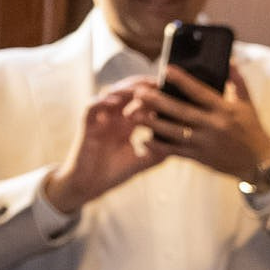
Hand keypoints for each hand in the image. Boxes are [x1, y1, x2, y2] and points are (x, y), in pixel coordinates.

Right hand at [45, 75, 163, 212]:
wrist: (89, 186)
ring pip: (111, 94)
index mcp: (127, 123)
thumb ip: (160, 150)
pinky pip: (91, 107)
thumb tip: (183, 141)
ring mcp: (100, 119)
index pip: (142, 101)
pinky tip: (114, 102)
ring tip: (140, 90)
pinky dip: (102, 101)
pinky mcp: (86, 125)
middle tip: (157, 83)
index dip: (154, 94)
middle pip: (127, 91)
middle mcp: (114, 117)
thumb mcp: (143, 161)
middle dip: (142, 85)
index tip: (171, 90)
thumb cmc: (115, 172)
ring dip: (124, 90)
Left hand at [127, 64, 269, 184]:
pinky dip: (160, 146)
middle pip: (181, 112)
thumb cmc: (252, 129)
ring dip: (152, 124)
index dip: (183, 80)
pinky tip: (145, 139)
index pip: (200, 92)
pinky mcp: (200, 157)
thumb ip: (237, 82)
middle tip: (139, 93)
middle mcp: (214, 126)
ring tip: (134, 115)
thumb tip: (230, 60)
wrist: (259, 162)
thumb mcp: (248, 104)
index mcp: (225, 110)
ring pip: (174, 133)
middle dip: (158, 102)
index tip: (166, 70)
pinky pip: (176, 151)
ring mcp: (205, 143)